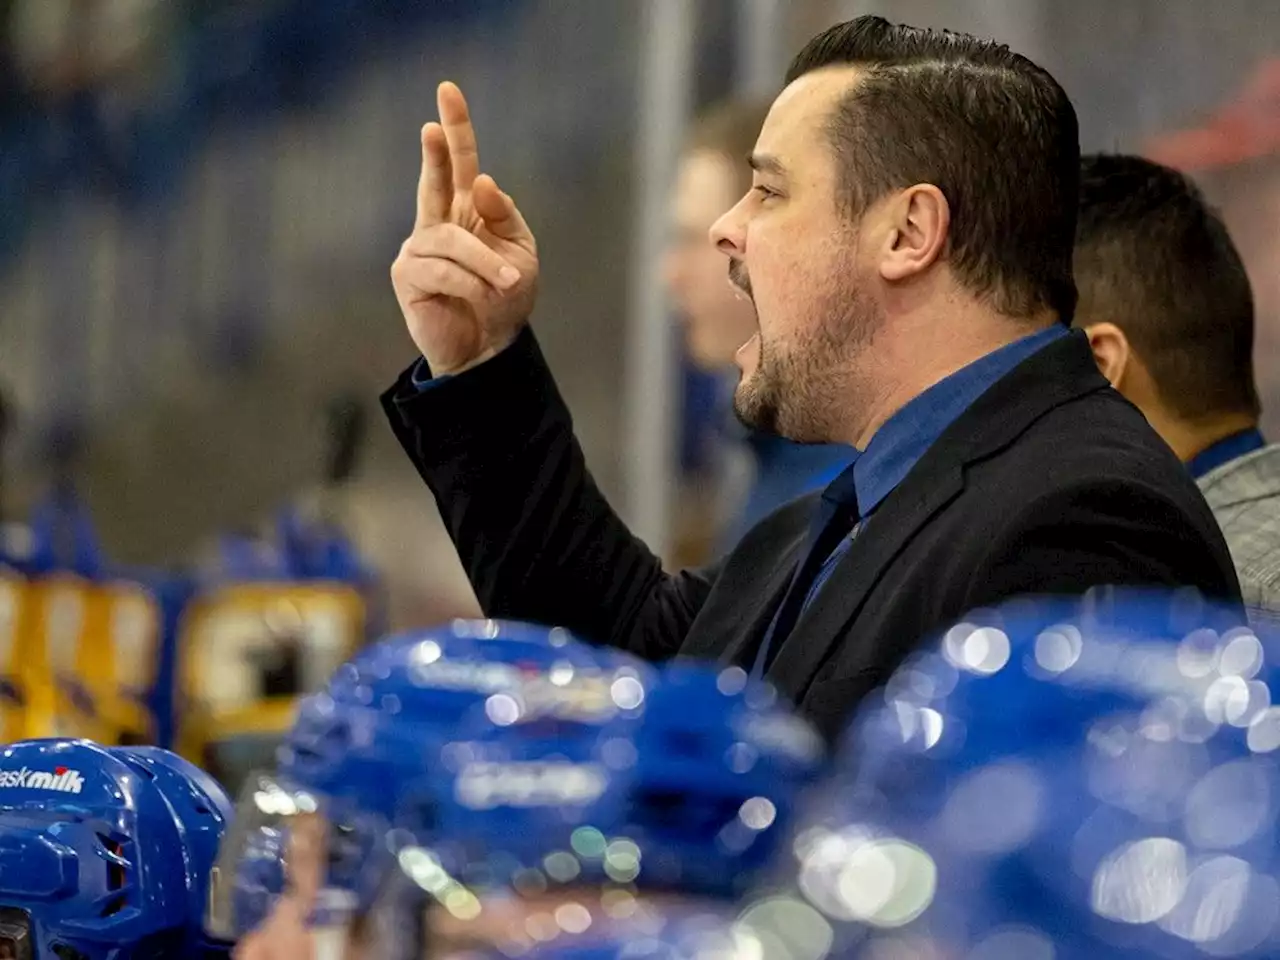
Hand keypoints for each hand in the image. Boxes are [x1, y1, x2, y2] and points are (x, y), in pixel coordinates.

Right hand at [391, 81, 538, 376]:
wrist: (489, 346)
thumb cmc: (504, 298)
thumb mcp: (520, 253)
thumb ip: (504, 216)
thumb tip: (482, 181)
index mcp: (467, 211)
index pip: (460, 162)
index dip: (455, 128)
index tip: (447, 90)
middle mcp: (437, 223)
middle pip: (434, 179)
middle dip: (435, 150)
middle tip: (432, 125)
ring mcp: (419, 248)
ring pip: (452, 241)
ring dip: (484, 263)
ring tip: (507, 285)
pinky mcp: (408, 277)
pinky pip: (442, 270)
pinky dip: (469, 281)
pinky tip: (482, 295)